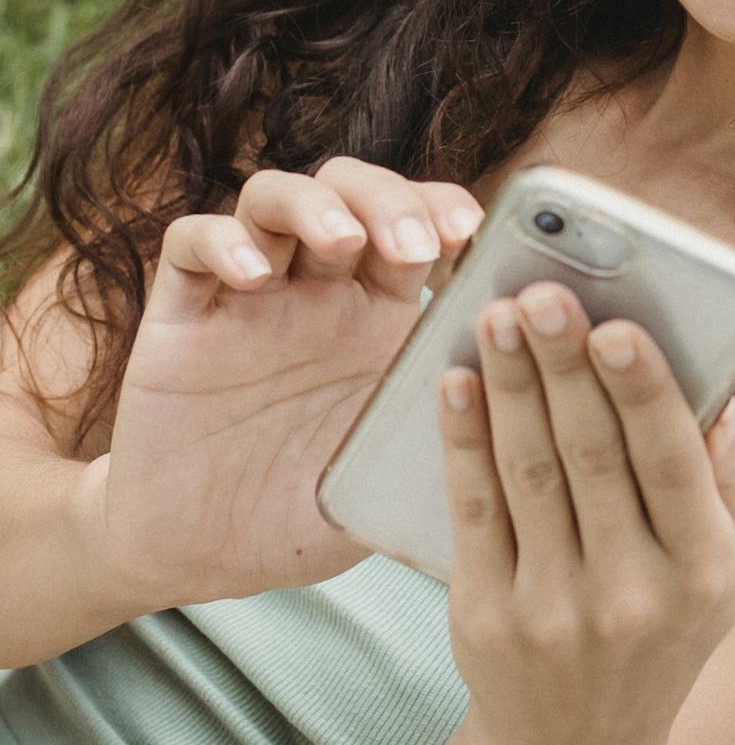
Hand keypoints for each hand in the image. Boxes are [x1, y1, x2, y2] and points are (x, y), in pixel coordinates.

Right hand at [97, 157, 479, 605]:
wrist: (207, 552)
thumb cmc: (314, 512)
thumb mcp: (393, 474)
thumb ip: (451, 437)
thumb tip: (542, 424)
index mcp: (386, 319)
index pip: (423, 226)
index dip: (449, 212)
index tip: (479, 235)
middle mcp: (321, 292)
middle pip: (355, 192)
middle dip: (391, 201)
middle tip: (419, 244)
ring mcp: (250, 296)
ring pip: (275, 197)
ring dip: (315, 204)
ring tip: (343, 242)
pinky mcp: (182, 315)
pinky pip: (191, 244)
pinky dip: (222, 241)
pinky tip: (253, 275)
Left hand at [436, 281, 734, 744]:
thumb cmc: (663, 634)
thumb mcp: (722, 572)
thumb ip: (722, 480)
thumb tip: (725, 383)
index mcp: (704, 572)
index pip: (672, 466)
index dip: (643, 392)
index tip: (617, 326)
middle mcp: (634, 593)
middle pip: (592, 457)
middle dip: (564, 366)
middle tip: (540, 293)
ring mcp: (555, 609)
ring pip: (528, 473)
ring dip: (510, 385)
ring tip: (493, 314)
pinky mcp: (488, 617)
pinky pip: (474, 511)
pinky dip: (463, 440)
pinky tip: (457, 384)